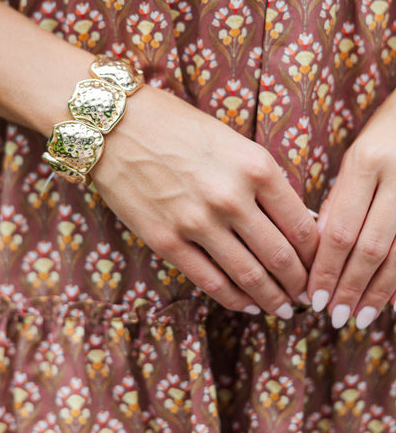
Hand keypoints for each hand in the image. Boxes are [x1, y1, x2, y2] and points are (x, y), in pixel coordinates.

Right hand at [90, 85, 318, 315]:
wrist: (115, 124)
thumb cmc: (177, 126)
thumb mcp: (232, 142)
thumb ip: (263, 181)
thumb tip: (297, 223)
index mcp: (257, 167)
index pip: (303, 226)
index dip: (316, 255)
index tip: (317, 265)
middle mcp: (232, 197)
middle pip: (282, 258)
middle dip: (299, 284)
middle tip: (306, 295)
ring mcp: (198, 222)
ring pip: (250, 277)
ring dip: (272, 299)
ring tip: (282, 308)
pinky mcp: (166, 241)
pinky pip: (211, 282)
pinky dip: (235, 300)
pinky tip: (246, 305)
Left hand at [308, 90, 395, 329]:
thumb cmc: (388, 132)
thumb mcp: (357, 155)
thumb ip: (340, 199)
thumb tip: (319, 248)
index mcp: (365, 163)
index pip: (339, 228)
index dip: (326, 268)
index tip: (312, 296)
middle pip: (369, 246)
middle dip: (349, 286)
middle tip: (333, 315)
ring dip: (378, 291)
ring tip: (361, 317)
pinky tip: (395, 302)